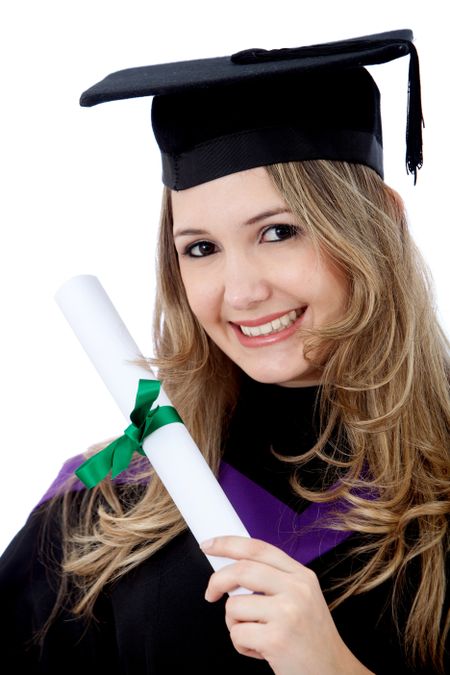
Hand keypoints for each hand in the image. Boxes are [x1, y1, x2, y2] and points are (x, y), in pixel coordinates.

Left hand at [201, 536, 372, 674]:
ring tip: (255, 635)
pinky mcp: (276, 639)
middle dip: (217, 581)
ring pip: (234, 606)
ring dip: (234, 624)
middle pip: (241, 570)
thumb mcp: (301, 597)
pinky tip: (260, 650)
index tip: (208, 545)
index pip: (258, 548)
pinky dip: (242, 646)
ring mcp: (287, 613)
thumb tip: (232, 569)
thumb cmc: (310, 637)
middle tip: (211, 594)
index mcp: (301, 575)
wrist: (334, 672)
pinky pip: (237, 634)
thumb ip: (273, 579)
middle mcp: (296, 589)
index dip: (228, 543)